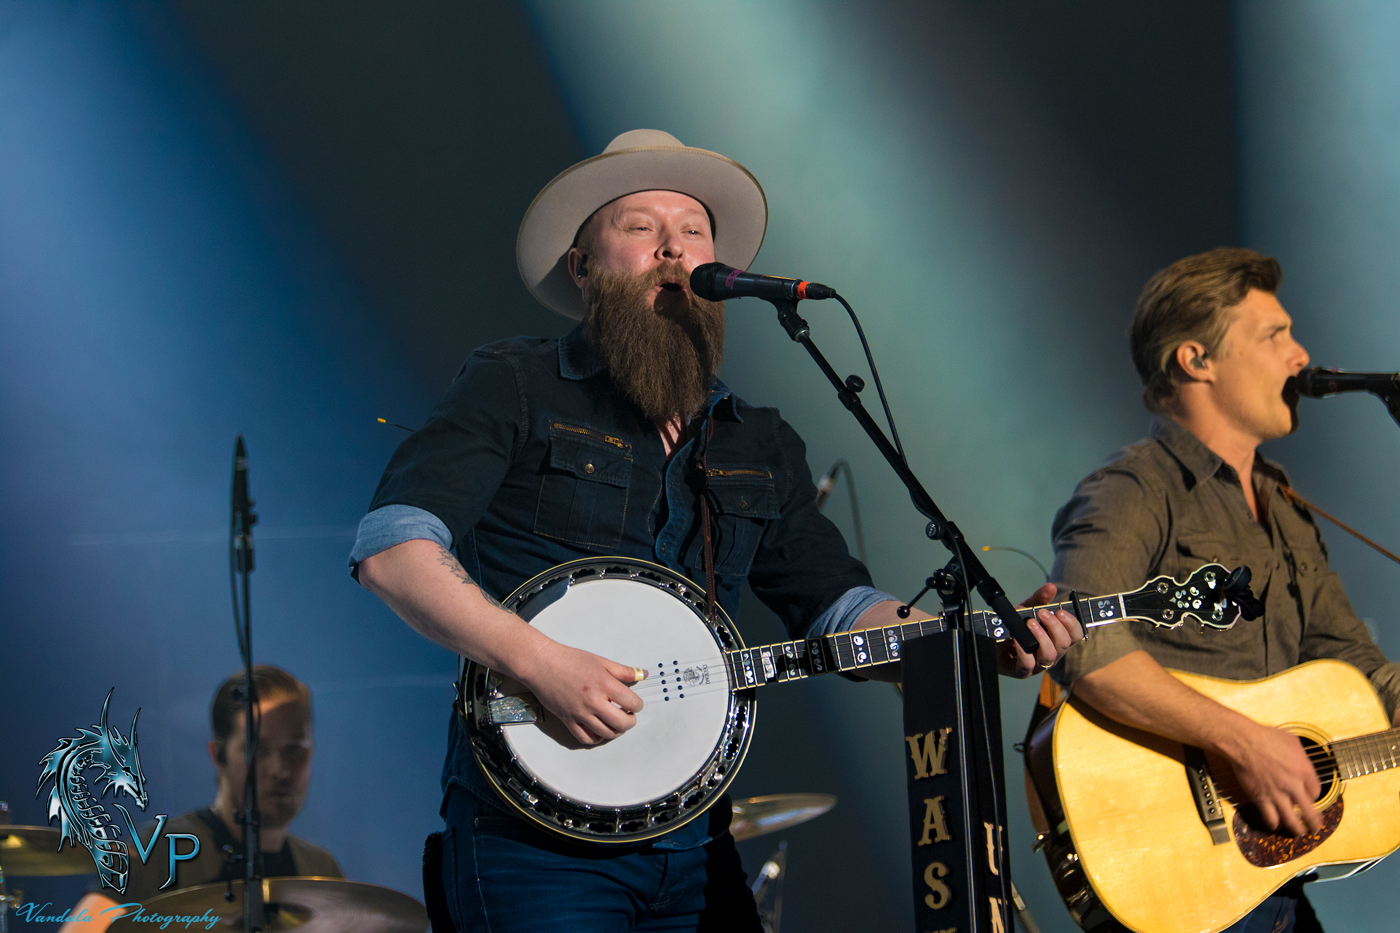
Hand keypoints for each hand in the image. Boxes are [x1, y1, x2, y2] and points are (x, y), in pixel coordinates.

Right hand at [519, 641, 645, 744]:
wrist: (542, 665)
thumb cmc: (569, 660)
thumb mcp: (600, 661)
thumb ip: (623, 671)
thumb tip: (643, 674)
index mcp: (604, 684)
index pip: (631, 702)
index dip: (638, 705)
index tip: (636, 704)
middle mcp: (593, 701)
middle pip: (622, 723)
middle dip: (631, 721)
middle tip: (630, 716)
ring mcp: (580, 713)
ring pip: (606, 733)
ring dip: (616, 731)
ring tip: (617, 723)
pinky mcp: (568, 720)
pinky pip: (585, 738)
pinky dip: (596, 738)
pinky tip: (600, 731)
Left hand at [1001, 583, 1083, 677]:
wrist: (991, 640)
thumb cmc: (1014, 628)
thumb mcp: (1026, 610)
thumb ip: (1039, 599)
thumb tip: (1051, 587)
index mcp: (1056, 640)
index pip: (1075, 635)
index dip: (1072, 624)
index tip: (1061, 612)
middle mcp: (1051, 654)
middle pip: (1064, 645)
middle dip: (1055, 627)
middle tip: (1042, 613)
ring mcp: (1037, 665)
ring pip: (1049, 656)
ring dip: (1041, 637)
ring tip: (1030, 623)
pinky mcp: (1021, 671)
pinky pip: (1028, 664)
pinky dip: (1023, 650)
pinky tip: (1017, 637)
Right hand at [1226, 720, 1322, 835]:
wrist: (1243, 741)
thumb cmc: (1265, 736)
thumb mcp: (1292, 740)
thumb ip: (1301, 755)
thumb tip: (1302, 760)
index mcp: (1304, 771)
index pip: (1316, 792)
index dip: (1314, 796)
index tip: (1310, 797)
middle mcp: (1294, 786)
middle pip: (1310, 813)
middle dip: (1314, 823)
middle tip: (1315, 828)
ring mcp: (1277, 794)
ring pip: (1292, 821)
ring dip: (1297, 830)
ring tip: (1299, 833)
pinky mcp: (1260, 798)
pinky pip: (1270, 818)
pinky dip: (1273, 824)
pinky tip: (1274, 824)